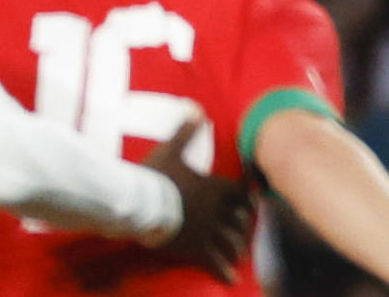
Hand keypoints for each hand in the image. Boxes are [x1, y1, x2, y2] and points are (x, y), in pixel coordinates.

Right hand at [143, 121, 252, 281]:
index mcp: (214, 186)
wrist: (138, 203)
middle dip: (244, 226)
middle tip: (244, 231)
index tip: (250, 203)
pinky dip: (225, 271)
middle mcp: (217, 210)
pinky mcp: (196, 249)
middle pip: (240, 220)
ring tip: (239, 254)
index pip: (240, 194)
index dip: (246, 199)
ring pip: (232, 242)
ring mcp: (208, 231)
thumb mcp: (171, 149)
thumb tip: (196, 108)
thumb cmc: (155, 175)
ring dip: (237, 248)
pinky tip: (231, 279)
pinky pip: (215, 263)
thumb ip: (186, 130)